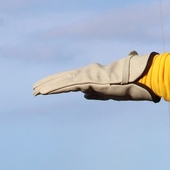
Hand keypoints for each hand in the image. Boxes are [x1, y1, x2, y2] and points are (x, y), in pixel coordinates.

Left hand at [33, 51, 158, 101]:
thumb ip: (96, 92)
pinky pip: (66, 86)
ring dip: (46, 86)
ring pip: (61, 82)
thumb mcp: (109, 91)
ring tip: (34, 91)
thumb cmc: (127, 81)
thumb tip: (84, 95)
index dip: (57, 81)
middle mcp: (85, 73)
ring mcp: (85, 76)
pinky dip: (53, 88)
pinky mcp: (86, 80)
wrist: (136, 76)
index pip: (69, 79)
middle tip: (34, 89)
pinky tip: (42, 92)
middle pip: (62, 79)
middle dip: (48, 83)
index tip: (46, 85)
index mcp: (91, 75)